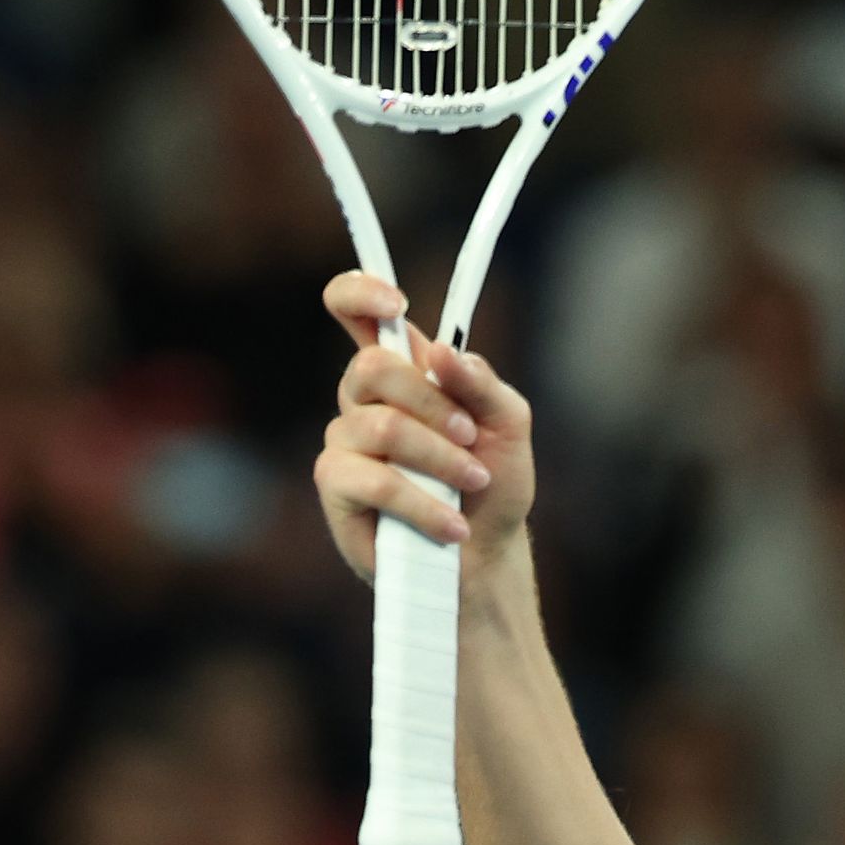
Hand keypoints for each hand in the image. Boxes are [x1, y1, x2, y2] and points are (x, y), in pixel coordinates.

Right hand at [314, 271, 536, 583]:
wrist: (485, 551)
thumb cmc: (493, 482)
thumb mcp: (508, 424)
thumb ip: (481, 383)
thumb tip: (442, 353)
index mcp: (404, 369)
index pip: (355, 310)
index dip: (361, 293)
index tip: (395, 303)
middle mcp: (366, 397)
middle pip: (373, 367)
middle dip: (434, 402)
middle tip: (472, 436)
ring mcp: (346, 439)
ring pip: (383, 427)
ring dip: (441, 458)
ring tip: (473, 484)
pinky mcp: (336, 485)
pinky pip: (375, 480)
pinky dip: (425, 503)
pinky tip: (453, 525)